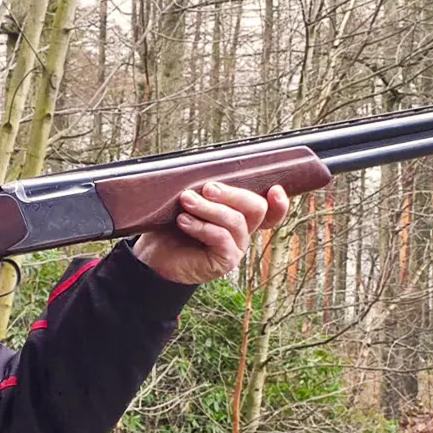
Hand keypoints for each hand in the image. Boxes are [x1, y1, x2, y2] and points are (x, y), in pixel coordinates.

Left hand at [132, 183, 289, 284]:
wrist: (153, 256)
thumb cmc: (171, 226)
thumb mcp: (188, 203)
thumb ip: (204, 191)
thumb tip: (205, 172)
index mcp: (239, 215)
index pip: (269, 208)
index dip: (279, 201)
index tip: (275, 189)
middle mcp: (242, 231)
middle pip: (257, 207)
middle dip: (232, 193)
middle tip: (206, 188)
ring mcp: (235, 247)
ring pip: (235, 221)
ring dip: (209, 208)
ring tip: (186, 201)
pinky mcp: (224, 261)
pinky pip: (221, 238)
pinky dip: (201, 226)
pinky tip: (183, 221)